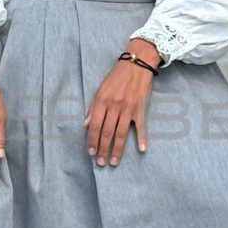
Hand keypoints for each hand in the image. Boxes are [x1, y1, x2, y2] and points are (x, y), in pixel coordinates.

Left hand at [83, 41, 158, 166]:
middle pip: (107, 132)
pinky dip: (141, 138)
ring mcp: (128, 108)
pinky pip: (141, 126)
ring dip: (117, 149)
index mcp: (102, 101)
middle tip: (101, 163)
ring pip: (121, 133)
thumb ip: (93, 108)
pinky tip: (141, 149)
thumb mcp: (100, 89)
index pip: (95, 125)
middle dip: (103, 149)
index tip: (91, 153)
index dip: (92, 140)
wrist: (137, 64)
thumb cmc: (117, 77)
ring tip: (114, 161)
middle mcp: (114, 106)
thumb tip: (86, 124)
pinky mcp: (140, 108)